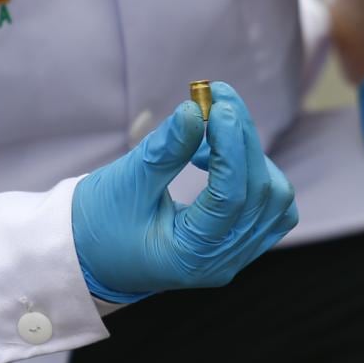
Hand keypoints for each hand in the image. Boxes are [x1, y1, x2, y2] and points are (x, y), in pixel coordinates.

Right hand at [73, 83, 298, 302]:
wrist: (89, 257)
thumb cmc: (98, 225)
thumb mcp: (126, 184)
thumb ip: (165, 150)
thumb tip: (195, 110)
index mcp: (190, 256)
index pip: (231, 198)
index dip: (232, 146)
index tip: (220, 105)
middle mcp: (220, 263)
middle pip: (262, 195)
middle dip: (245, 140)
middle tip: (217, 99)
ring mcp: (233, 257)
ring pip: (275, 202)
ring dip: (252, 157)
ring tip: (210, 136)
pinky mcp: (236, 244)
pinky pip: (269, 209)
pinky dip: (254, 174)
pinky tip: (219, 158)